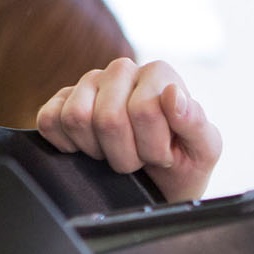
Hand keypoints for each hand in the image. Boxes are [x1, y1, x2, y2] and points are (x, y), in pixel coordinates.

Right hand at [37, 58, 222, 202]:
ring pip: (76, 118)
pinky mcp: (60, 101)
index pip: (144, 110)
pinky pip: (49, 120)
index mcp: (160, 73)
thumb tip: (173, 95)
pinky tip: (87, 149)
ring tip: (115, 153)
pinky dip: (66, 145)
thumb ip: (195, 122)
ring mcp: (88, 83)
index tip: (163, 155)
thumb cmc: (183, 162)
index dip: (152, 147)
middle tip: (138, 160)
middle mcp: (122, 70)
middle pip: (108, 118)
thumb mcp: (204, 149)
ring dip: (97, 151)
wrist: (158, 183)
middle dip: (125, 155)